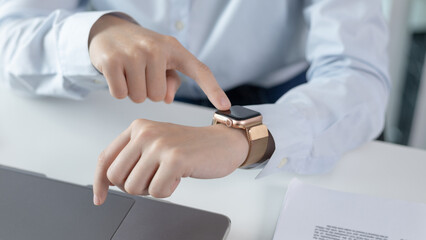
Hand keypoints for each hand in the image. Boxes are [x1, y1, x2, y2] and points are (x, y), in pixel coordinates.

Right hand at [88, 14, 229, 109]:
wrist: (109, 31)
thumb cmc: (141, 51)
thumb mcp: (162, 62)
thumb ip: (171, 82)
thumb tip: (166, 99)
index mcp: (174, 49)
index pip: (200, 71)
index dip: (213, 89)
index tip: (225, 105)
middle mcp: (156, 48)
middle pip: (157, 96)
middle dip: (147, 92)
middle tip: (141, 74)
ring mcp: (133, 53)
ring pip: (138, 97)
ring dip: (132, 91)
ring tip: (129, 72)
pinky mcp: (112, 60)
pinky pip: (120, 94)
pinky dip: (118, 90)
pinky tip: (117, 73)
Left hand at [93, 119, 248, 204]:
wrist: (223, 142)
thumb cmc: (189, 147)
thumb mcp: (156, 144)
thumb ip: (132, 156)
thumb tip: (105, 181)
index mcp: (138, 127)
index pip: (105, 158)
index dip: (99, 182)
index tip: (100, 197)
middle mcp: (145, 132)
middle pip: (116, 176)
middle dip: (132, 186)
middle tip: (152, 179)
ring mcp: (160, 145)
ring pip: (133, 187)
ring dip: (151, 189)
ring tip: (167, 176)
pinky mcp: (175, 159)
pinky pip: (156, 192)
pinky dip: (167, 192)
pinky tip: (178, 177)